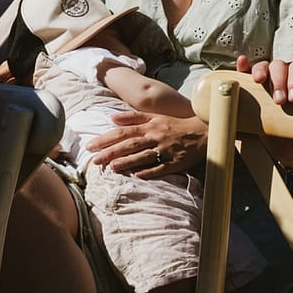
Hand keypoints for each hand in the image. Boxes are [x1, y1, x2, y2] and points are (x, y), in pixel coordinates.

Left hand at [86, 110, 205, 178]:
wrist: (201, 132)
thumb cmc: (174, 125)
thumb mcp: (154, 117)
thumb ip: (133, 117)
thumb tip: (112, 118)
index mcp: (149, 126)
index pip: (123, 132)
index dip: (106, 139)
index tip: (91, 146)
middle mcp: (155, 137)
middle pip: (130, 144)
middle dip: (111, 151)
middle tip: (94, 160)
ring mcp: (165, 150)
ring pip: (144, 156)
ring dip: (128, 161)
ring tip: (112, 167)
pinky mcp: (175, 162)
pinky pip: (161, 168)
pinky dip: (150, 171)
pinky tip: (138, 176)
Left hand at [236, 54, 292, 171]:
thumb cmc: (273, 137)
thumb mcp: (254, 126)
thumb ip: (240, 116)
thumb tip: (220, 111)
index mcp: (264, 85)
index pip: (259, 68)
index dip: (255, 68)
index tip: (257, 79)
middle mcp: (282, 79)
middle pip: (277, 66)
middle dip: (276, 79)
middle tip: (278, 100)